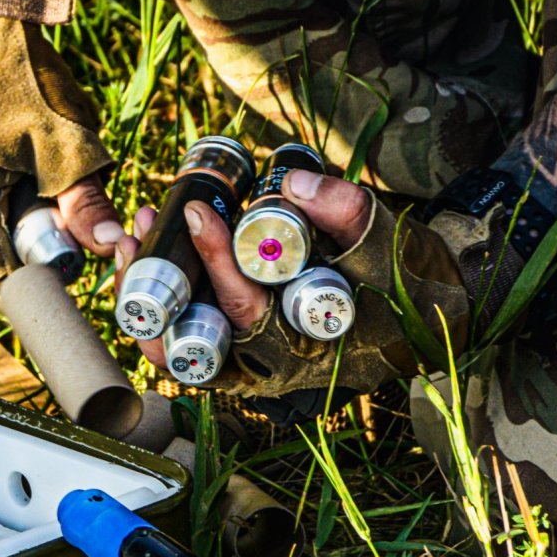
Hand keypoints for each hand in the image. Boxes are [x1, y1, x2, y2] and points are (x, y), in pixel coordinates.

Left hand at [118, 168, 468, 400]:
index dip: (218, 260)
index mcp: (307, 352)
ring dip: (148, 295)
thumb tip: (292, 184)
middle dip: (159, 283)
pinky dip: (163, 302)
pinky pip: (186, 336)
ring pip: (179, 342)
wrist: (423, 314)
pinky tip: (148, 256)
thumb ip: (349, 213)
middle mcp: (268, 371)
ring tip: (132, 238)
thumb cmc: (414, 284)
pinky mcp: (239, 355)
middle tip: (141, 229)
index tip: (198, 210)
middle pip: (193, 336)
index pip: (247, 311)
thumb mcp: (396, 245)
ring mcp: (249, 367)